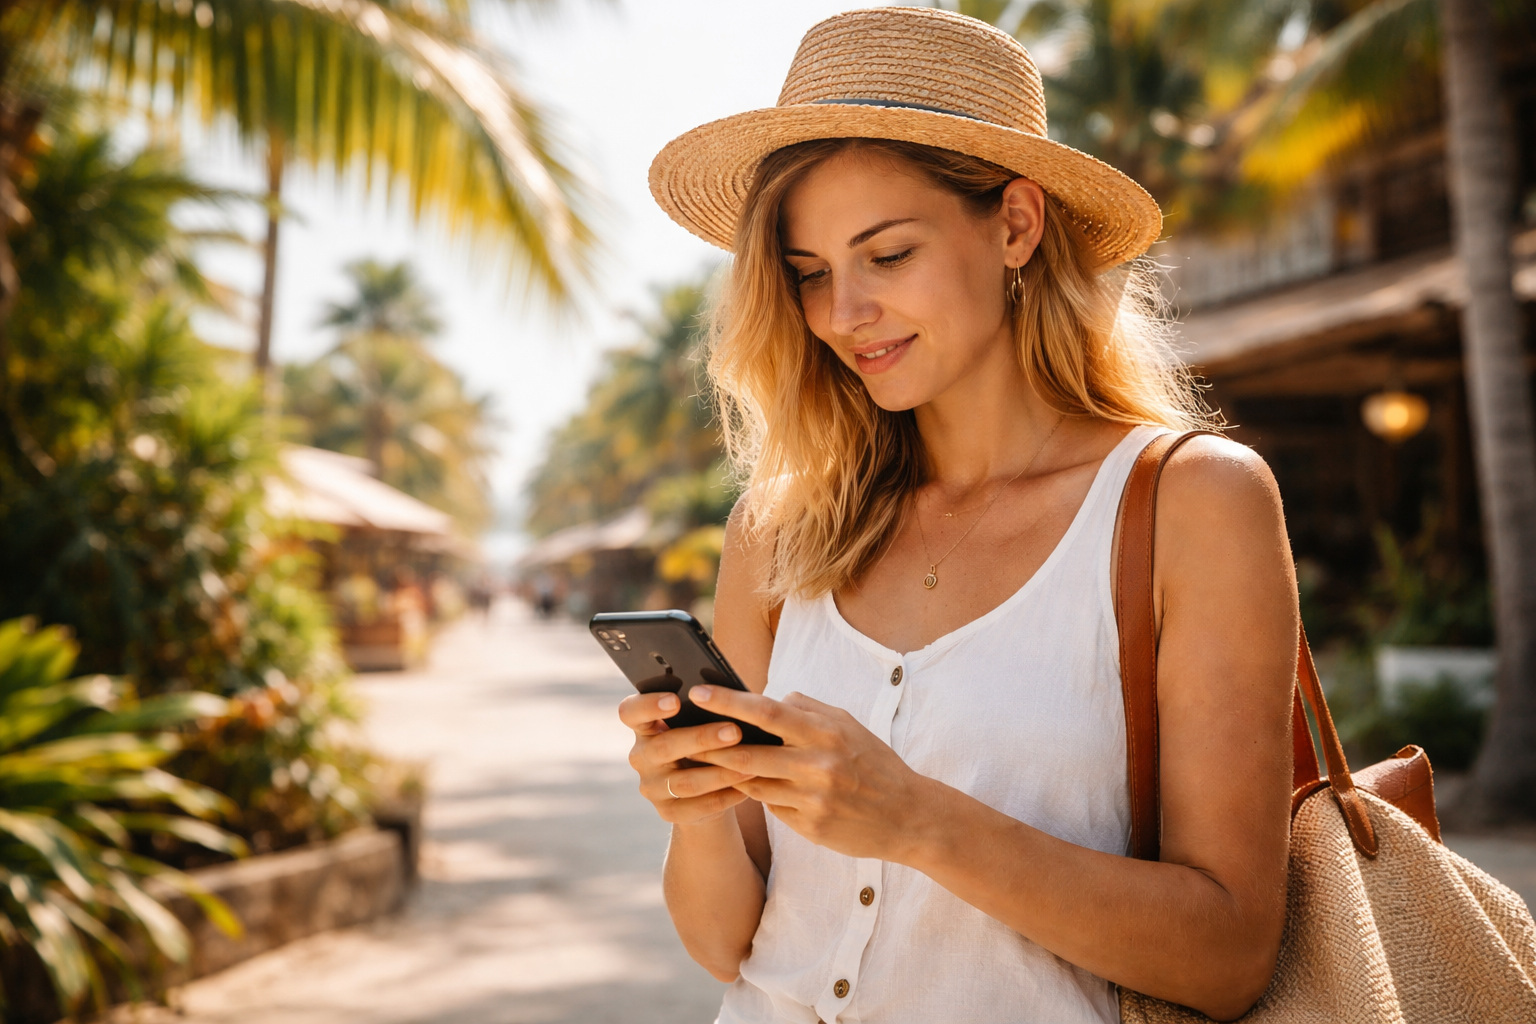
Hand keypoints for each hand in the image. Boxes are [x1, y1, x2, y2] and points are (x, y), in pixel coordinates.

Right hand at [618, 691, 758, 824]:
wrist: (704, 790)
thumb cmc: (704, 743)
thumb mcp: (697, 725)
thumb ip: (703, 711)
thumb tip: (731, 694)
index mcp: (644, 727)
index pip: (630, 712)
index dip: (649, 705)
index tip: (675, 700)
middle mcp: (641, 757)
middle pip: (664, 747)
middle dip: (701, 739)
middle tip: (735, 732)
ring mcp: (652, 788)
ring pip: (684, 782)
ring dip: (720, 773)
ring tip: (750, 765)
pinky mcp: (668, 812)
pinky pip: (698, 807)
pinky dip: (725, 796)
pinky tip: (746, 788)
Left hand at [688, 686, 938, 860]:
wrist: (909, 816)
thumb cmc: (874, 762)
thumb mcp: (848, 725)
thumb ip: (807, 708)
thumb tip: (766, 695)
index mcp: (825, 732)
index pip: (766, 711)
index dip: (728, 702)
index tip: (697, 693)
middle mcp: (817, 765)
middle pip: (747, 752)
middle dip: (709, 746)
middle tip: (678, 739)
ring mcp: (812, 799)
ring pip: (752, 783)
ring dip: (723, 775)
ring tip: (695, 767)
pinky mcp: (810, 827)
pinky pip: (770, 807)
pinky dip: (756, 795)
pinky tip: (743, 789)